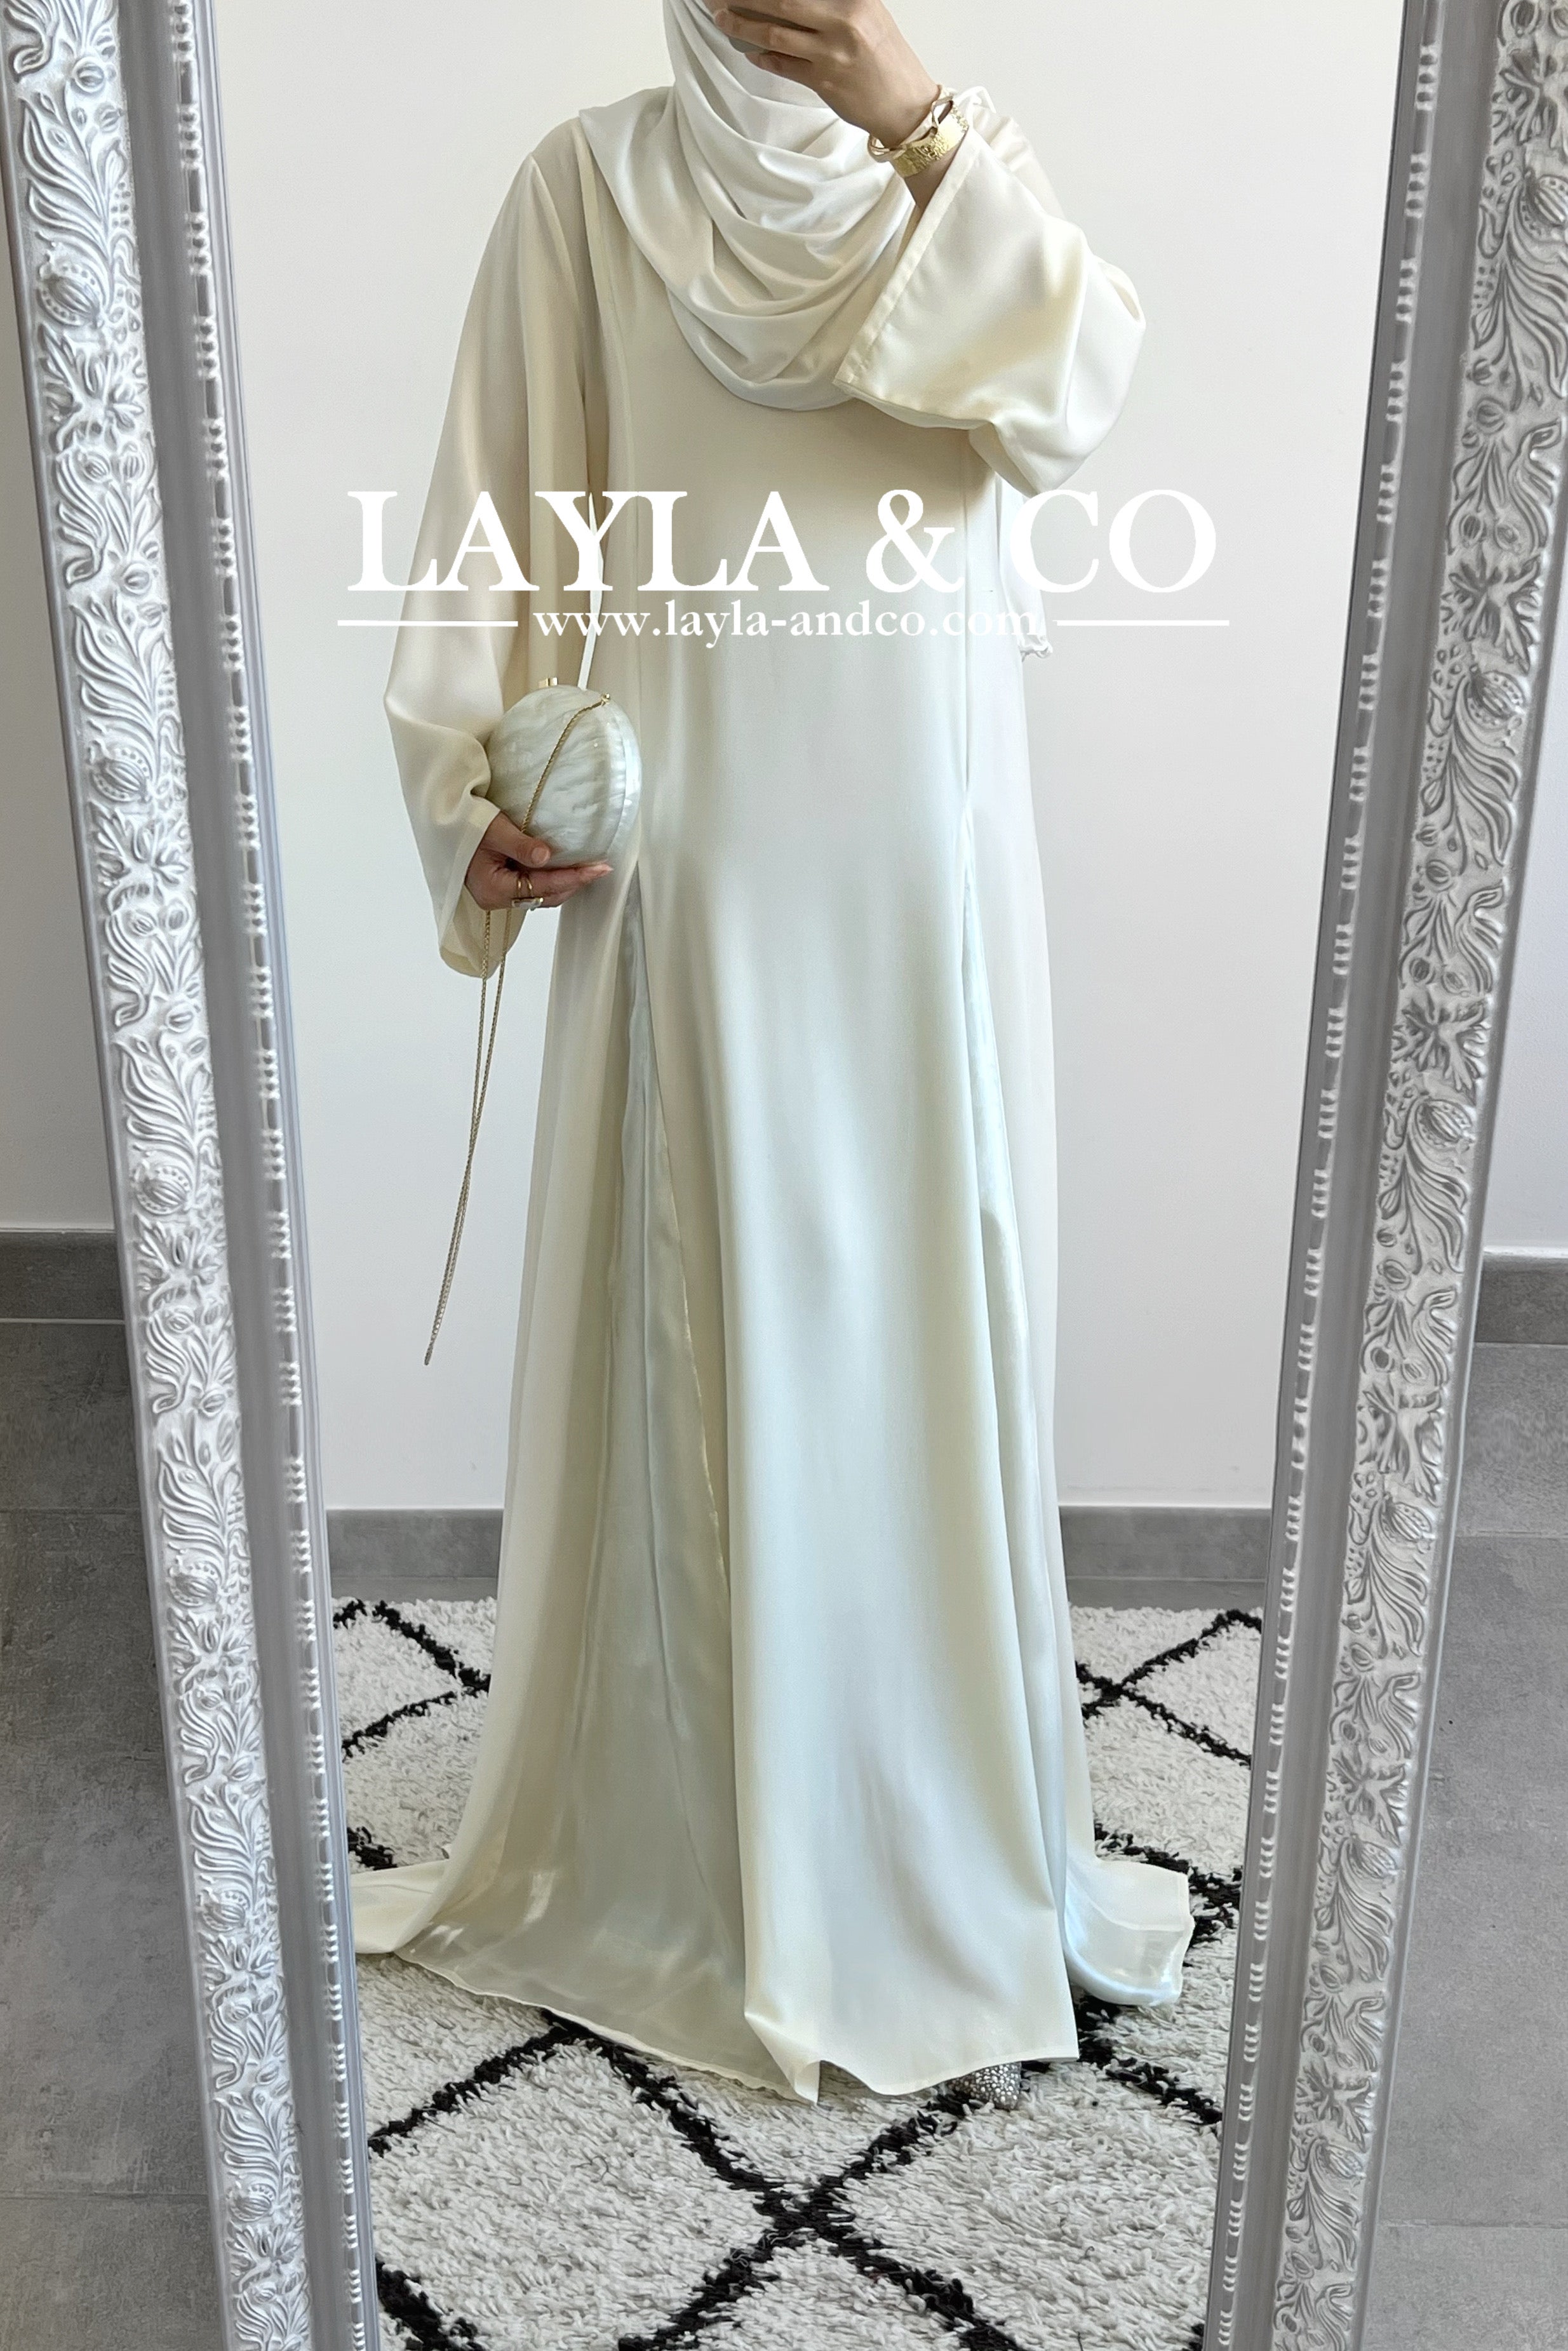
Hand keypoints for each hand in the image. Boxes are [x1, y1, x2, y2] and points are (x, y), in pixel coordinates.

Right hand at [465, 811, 610, 911]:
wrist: (444, 824)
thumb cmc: (464, 824)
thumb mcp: (494, 830)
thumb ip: (521, 845)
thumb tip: (547, 856)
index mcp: (493, 889)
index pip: (542, 886)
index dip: (573, 878)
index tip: (598, 868)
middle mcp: (497, 898)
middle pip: (546, 897)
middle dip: (574, 883)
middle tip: (600, 868)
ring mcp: (500, 894)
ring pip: (542, 894)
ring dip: (566, 882)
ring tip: (589, 868)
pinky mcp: (503, 885)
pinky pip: (534, 886)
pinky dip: (552, 878)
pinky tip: (566, 866)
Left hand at [708, 1, 937, 148]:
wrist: (907, 105)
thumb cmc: (888, 60)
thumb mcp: (868, 14)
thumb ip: (835, 3)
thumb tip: (791, 2)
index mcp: (855, 0)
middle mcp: (843, 22)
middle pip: (782, 1)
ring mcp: (831, 53)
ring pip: (775, 33)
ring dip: (743, 25)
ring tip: (723, 18)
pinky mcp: (823, 82)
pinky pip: (783, 65)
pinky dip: (762, 56)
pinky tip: (749, 50)